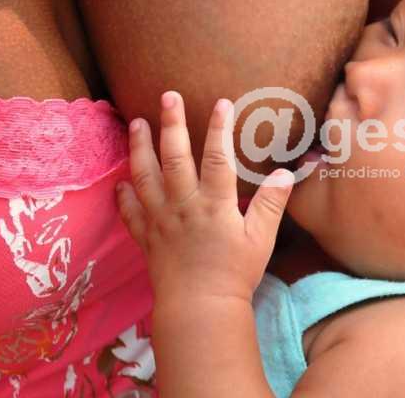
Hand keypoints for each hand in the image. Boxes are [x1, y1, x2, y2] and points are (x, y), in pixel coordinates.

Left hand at [116, 91, 293, 303]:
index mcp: (214, 203)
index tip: (221, 102)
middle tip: (167, 96)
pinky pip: (130, 211)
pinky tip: (120, 181)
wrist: (199, 309)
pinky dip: (123, 194)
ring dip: (139, 147)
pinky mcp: (146, 237)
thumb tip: (285, 173)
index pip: (217, 156)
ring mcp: (160, 220)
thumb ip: (271, 204)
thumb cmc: (234, 274)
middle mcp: (183, 205)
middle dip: (171, 123)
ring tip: (136, 123)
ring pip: (145, 176)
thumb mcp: (261, 239)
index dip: (219, 127)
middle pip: (174, 156)